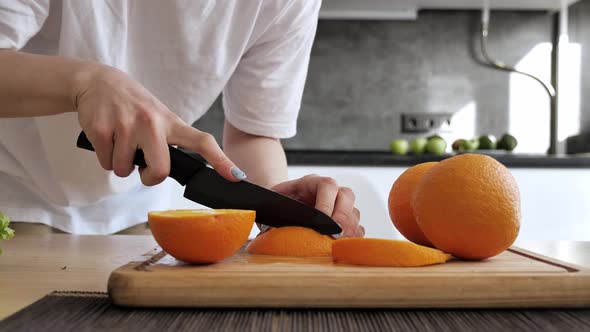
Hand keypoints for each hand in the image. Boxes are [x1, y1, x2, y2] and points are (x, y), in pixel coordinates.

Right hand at [74, 65, 245, 185]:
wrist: (98, 81)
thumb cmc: (134, 106)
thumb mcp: (158, 116)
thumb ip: (169, 141)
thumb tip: (174, 172)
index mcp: (171, 122)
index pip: (202, 141)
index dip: (221, 161)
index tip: (236, 177)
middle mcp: (152, 122)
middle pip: (161, 171)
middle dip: (150, 178)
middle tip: (143, 168)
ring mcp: (127, 125)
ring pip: (126, 170)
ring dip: (122, 165)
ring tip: (122, 142)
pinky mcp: (102, 129)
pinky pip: (107, 164)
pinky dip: (106, 159)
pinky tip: (108, 139)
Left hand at [271, 175, 363, 237]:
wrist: (282, 204)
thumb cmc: (277, 203)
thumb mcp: (272, 203)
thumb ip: (275, 210)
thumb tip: (272, 228)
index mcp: (312, 182)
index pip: (327, 185)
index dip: (326, 204)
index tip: (321, 223)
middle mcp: (330, 190)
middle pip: (347, 195)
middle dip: (342, 217)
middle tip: (334, 235)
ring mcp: (340, 204)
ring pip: (354, 212)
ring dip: (348, 229)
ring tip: (337, 243)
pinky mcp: (345, 219)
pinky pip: (357, 227)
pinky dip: (352, 237)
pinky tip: (341, 246)